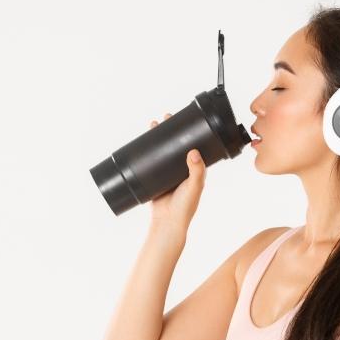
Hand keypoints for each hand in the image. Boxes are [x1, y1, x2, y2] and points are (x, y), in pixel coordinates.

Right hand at [146, 112, 205, 230]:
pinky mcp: (157, 179)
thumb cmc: (185, 207)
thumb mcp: (194, 187)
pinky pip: (153, 162)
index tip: (182, 120)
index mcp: (195, 169)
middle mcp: (183, 170)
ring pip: (163, 152)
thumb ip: (196, 170)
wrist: (167, 222)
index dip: (188, 132)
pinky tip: (143, 143)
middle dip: (171, 131)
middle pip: (176, 146)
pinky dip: (149, 152)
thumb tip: (194, 151)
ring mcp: (169, 174)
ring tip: (153, 125)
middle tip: (166, 117)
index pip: (192, 145)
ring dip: (158, 139)